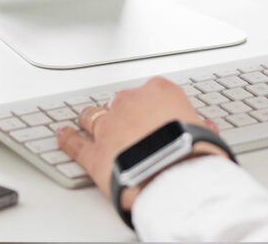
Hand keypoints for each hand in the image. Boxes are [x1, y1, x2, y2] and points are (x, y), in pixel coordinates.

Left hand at [56, 78, 224, 212]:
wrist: (173, 175)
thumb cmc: (193, 152)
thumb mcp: (206, 134)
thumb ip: (199, 126)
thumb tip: (204, 128)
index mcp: (159, 91)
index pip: (152, 92)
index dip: (152, 107)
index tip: (155, 116)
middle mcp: (131, 102)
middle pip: (122, 102)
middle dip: (123, 113)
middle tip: (128, 124)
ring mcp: (109, 126)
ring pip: (94, 116)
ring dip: (91, 118)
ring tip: (87, 119)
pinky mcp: (95, 154)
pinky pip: (76, 144)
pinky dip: (67, 140)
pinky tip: (61, 136)